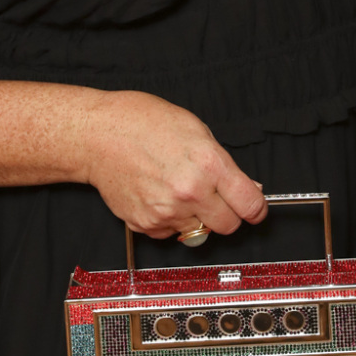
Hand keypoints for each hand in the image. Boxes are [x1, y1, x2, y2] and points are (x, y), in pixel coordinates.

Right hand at [84, 91, 268, 241]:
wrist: (98, 136)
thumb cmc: (142, 123)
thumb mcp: (195, 130)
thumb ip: (223, 163)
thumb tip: (247, 187)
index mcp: (208, 163)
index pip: (249, 203)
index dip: (257, 209)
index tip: (255, 209)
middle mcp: (190, 191)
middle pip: (229, 225)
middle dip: (228, 214)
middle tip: (216, 198)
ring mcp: (167, 211)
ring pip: (200, 231)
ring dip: (196, 216)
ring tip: (178, 189)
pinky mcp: (146, 224)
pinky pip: (171, 233)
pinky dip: (171, 220)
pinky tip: (159, 195)